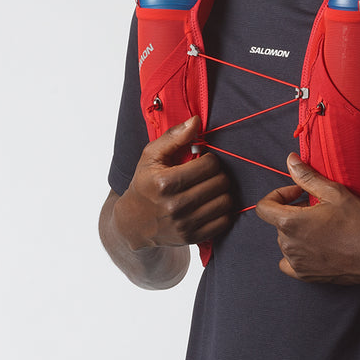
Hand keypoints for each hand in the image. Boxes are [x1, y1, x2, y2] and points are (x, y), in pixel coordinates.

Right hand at [114, 117, 234, 248]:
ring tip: (211, 188)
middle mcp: (176, 206)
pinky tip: (212, 204)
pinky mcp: (193, 238)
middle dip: (218, 174)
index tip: (203, 161)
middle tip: (209, 175)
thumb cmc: (145, 184)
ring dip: (223, 192)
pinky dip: (223, 211)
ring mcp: (185, 224)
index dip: (210, 159)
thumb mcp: (151, 157)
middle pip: (220, 182)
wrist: (133, 223)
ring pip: (225, 202)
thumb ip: (173, 137)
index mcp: (164, 183)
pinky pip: (224, 221)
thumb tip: (196, 121)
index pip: (209, 165)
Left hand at [254, 154, 359, 283]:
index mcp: (290, 222)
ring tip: (322, 227)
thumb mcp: (334, 192)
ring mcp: (296, 262)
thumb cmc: (358, 223)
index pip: (264, 207)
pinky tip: (314, 247)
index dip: (279, 195)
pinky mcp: (306, 275)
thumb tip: (290, 160)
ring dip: (298, 231)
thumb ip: (307, 177)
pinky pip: (289, 263)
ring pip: (286, 241)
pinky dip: (297, 253)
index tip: (298, 194)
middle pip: (279, 223)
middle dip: (294, 212)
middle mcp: (288, 244)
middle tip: (319, 208)